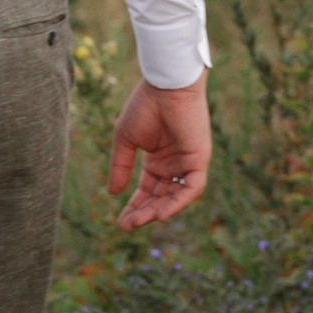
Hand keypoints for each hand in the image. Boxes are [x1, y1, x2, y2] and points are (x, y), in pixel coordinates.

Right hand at [109, 79, 211, 230]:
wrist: (165, 86)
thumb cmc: (144, 107)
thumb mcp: (125, 141)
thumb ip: (121, 167)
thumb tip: (113, 193)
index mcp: (157, 160)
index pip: (147, 191)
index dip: (135, 207)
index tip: (120, 222)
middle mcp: (174, 165)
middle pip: (160, 197)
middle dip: (144, 212)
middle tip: (127, 226)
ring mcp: (188, 163)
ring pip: (175, 197)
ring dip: (158, 211)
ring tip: (140, 221)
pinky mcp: (199, 159)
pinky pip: (192, 188)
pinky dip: (178, 202)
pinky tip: (161, 213)